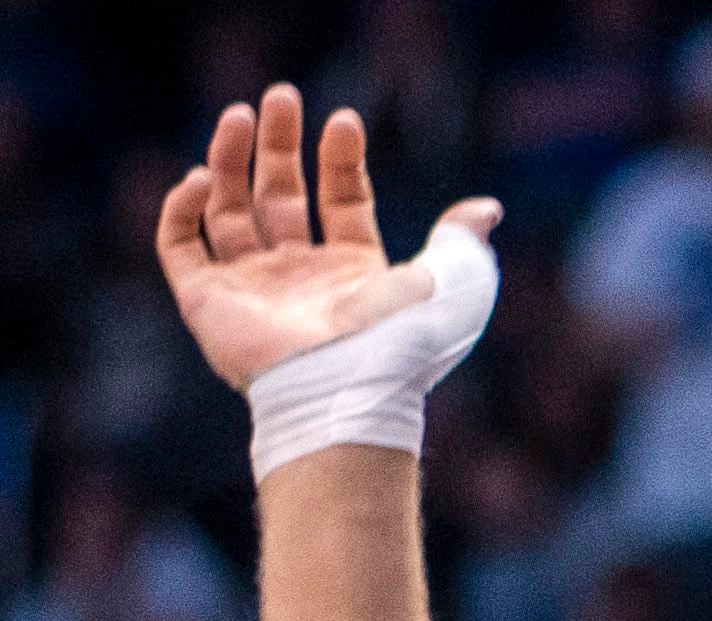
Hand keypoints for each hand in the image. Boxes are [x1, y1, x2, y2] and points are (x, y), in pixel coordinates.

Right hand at [155, 84, 498, 390]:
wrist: (345, 388)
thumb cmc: (402, 343)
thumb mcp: (450, 286)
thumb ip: (459, 243)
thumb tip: (486, 209)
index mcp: (356, 274)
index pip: (343, 201)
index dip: (342, 160)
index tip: (344, 120)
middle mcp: (301, 277)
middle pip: (282, 196)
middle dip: (279, 146)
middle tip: (279, 96)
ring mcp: (253, 287)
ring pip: (230, 210)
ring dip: (229, 160)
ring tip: (238, 115)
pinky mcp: (207, 302)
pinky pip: (181, 245)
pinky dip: (183, 208)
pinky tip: (203, 178)